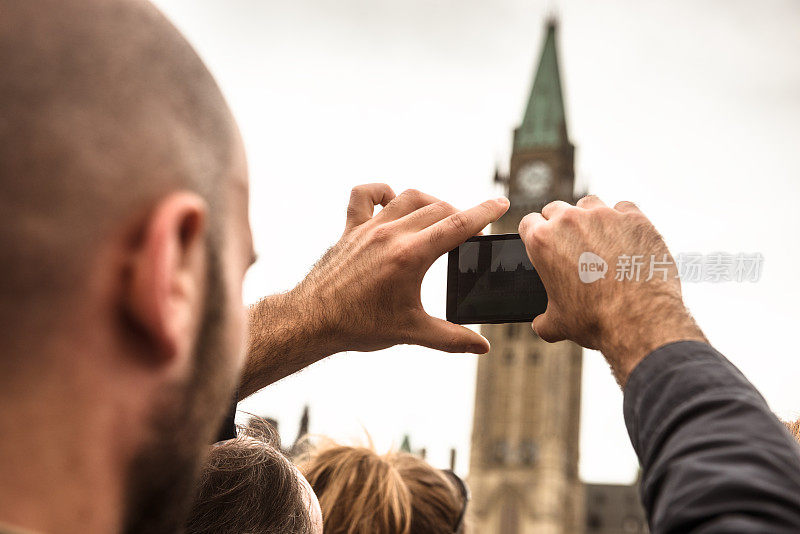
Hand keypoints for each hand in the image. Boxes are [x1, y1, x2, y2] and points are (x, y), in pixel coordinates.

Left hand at [295, 183, 509, 354]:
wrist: (313, 321)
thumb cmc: (360, 325)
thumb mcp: (412, 332)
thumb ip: (451, 338)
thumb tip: (482, 347)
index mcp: (410, 255)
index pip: (458, 225)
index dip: (485, 212)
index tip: (501, 203)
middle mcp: (391, 234)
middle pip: (438, 209)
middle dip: (461, 215)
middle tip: (471, 232)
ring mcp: (369, 228)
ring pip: (408, 197)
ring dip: (430, 202)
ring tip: (441, 218)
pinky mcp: (350, 228)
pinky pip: (364, 195)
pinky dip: (381, 192)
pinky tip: (392, 202)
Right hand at [518, 195, 705, 386]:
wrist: (639, 321)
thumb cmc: (595, 321)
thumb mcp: (557, 324)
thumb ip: (542, 318)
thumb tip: (540, 324)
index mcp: (543, 241)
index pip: (528, 222)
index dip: (534, 234)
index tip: (543, 243)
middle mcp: (570, 221)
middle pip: (556, 208)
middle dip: (560, 224)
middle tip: (571, 246)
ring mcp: (604, 215)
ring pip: (589, 204)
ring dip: (590, 218)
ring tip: (599, 240)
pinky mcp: (634, 218)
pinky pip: (623, 209)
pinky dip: (622, 221)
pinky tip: (626, 239)